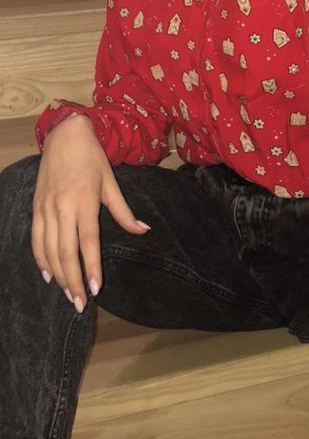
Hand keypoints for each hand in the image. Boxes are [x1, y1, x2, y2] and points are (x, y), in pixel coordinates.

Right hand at [32, 114, 151, 311]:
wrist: (64, 136)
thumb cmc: (91, 158)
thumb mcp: (111, 182)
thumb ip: (123, 211)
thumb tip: (143, 231)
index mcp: (84, 201)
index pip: (88, 242)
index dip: (92, 267)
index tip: (96, 289)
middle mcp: (62, 208)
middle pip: (66, 253)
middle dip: (73, 281)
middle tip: (80, 304)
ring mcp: (46, 209)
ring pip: (49, 250)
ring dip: (58, 276)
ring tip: (68, 295)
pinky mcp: (36, 208)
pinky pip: (35, 239)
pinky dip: (40, 259)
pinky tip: (48, 274)